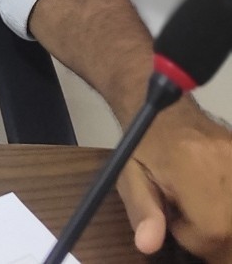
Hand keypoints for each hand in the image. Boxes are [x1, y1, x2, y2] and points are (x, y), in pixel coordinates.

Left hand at [117, 99, 231, 261]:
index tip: (175, 223)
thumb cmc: (143, 143)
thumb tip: (147, 245)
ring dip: (223, 223)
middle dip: (213, 236)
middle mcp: (223, 160)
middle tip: (190, 219)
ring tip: (200, 207)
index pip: (212, 229)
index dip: (193, 238)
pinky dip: (227, 207)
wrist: (161, 107)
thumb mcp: (131, 176)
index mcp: (191, 165)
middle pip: (230, 226)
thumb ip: (142, 211)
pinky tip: (213, 198)